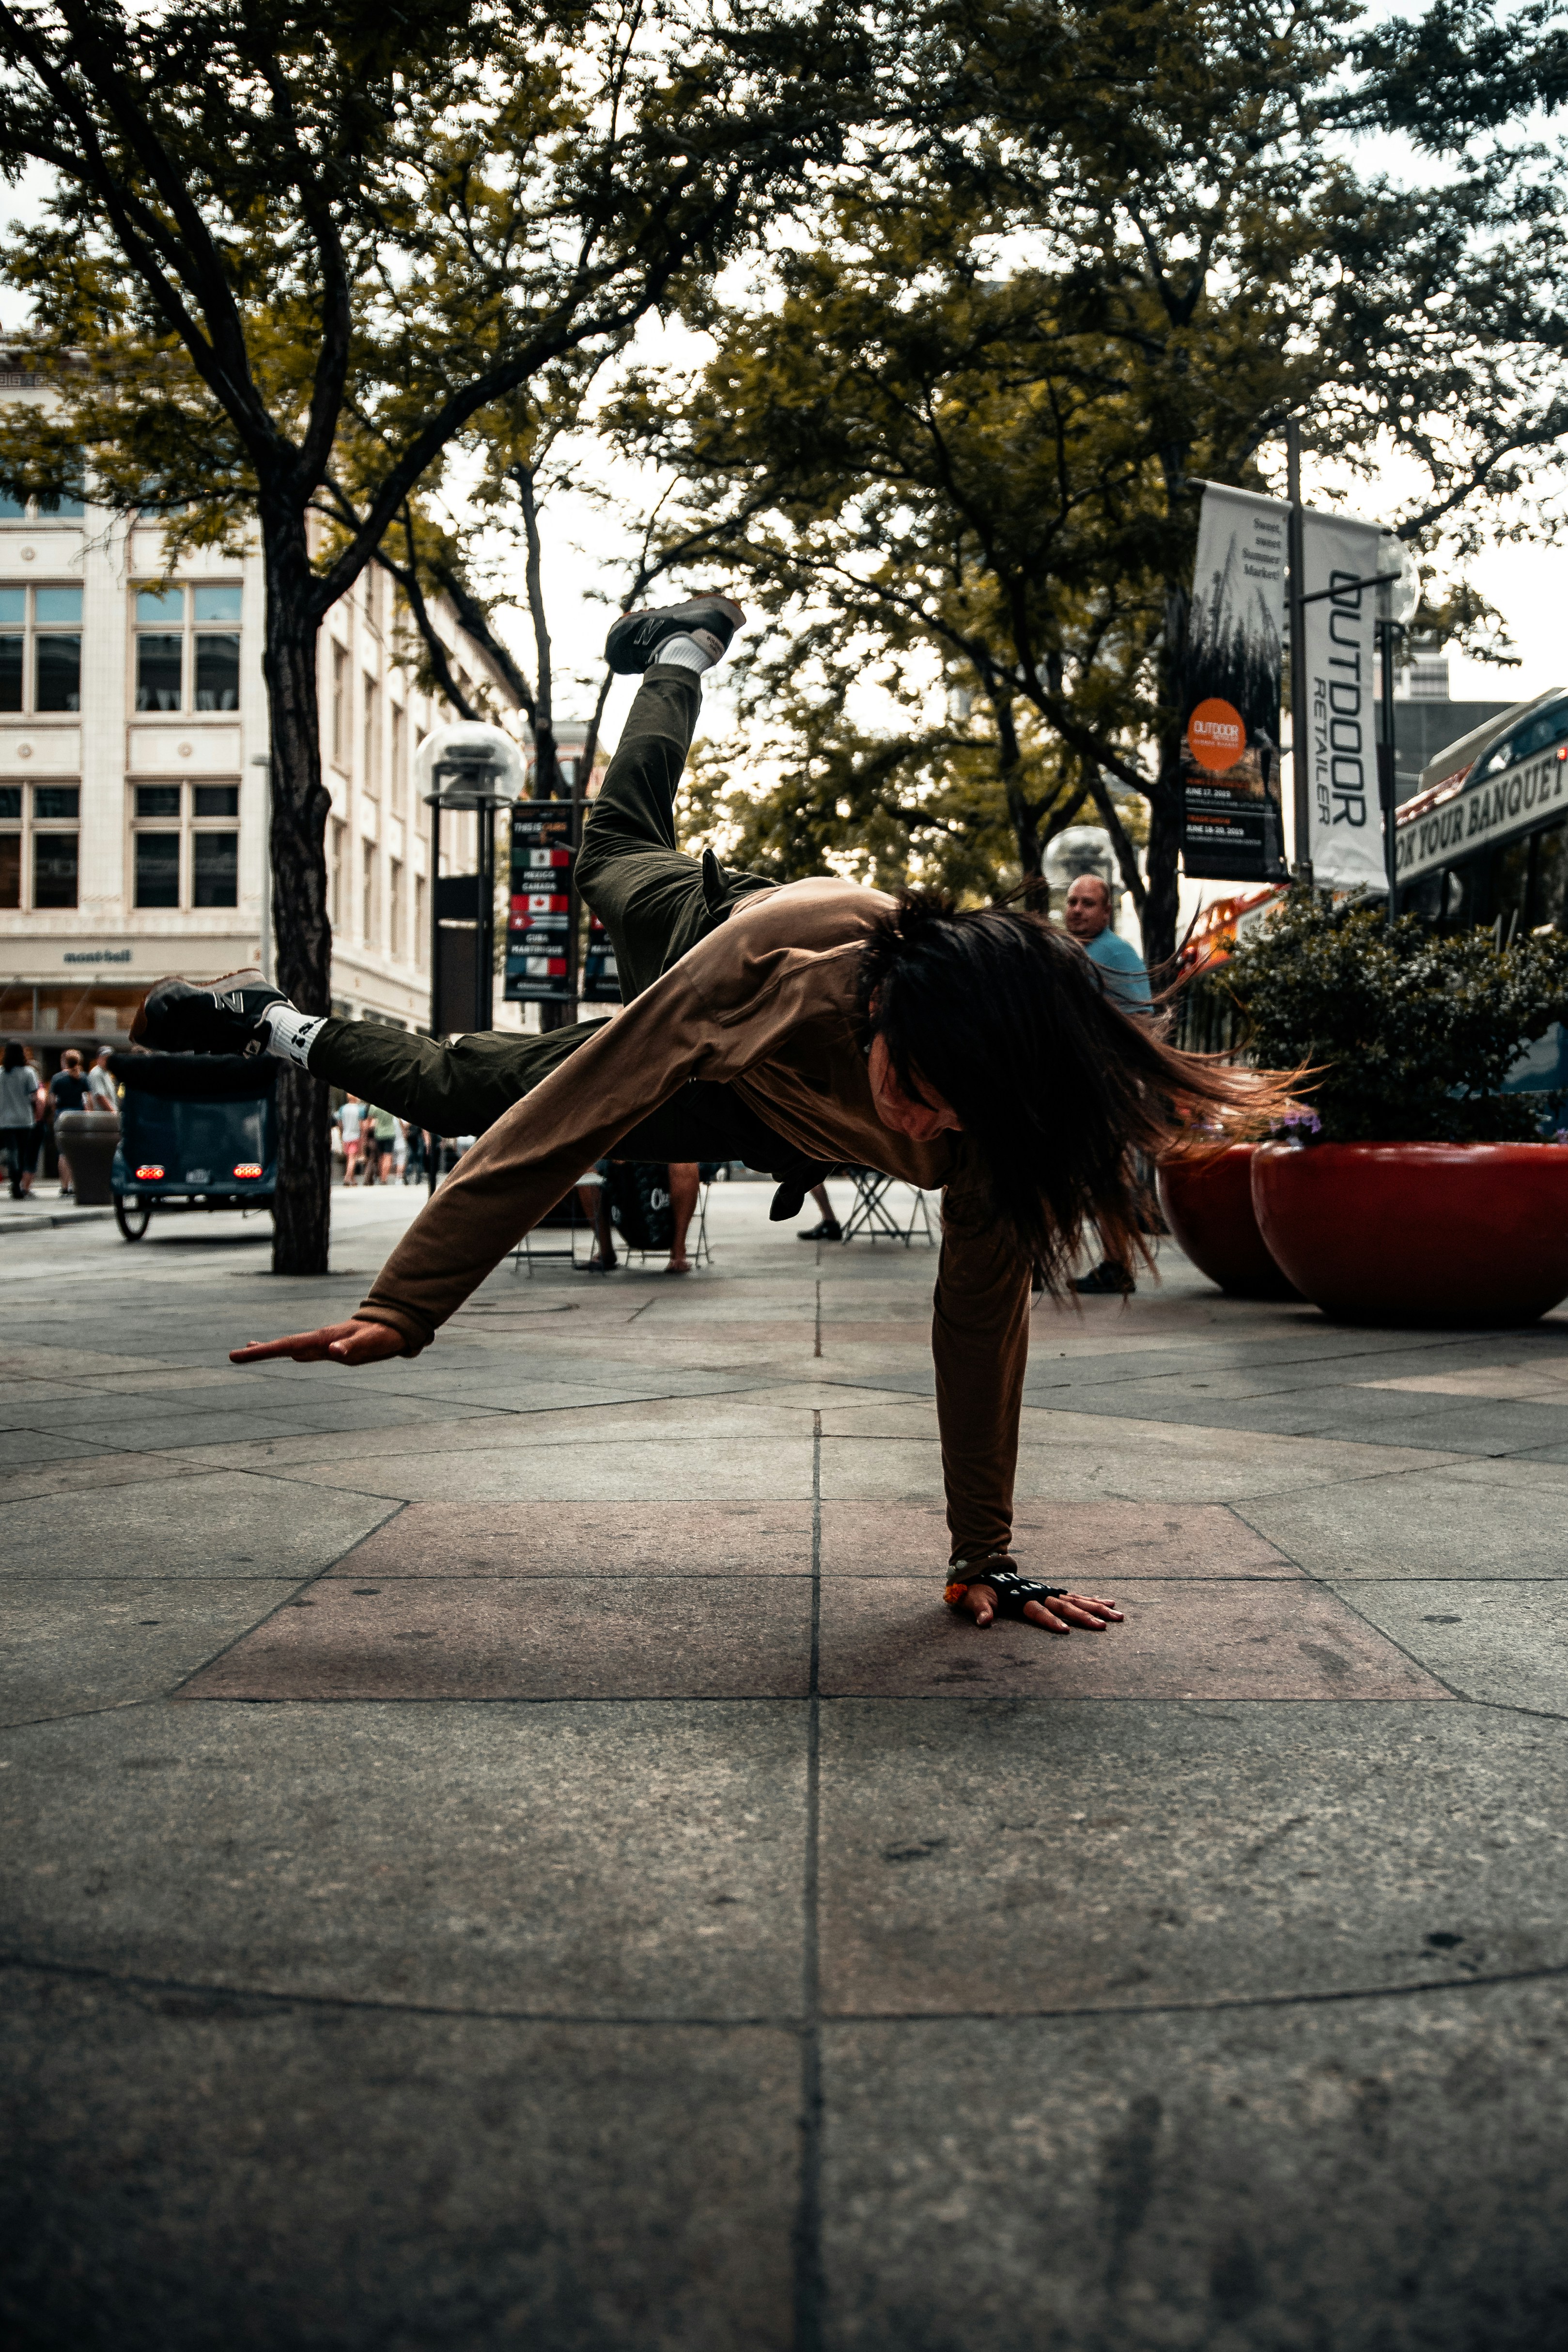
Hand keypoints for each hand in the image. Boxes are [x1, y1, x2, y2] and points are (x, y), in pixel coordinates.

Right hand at [229, 1319, 407, 1366]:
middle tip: (232, 1356)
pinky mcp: (328, 1347)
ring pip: (290, 1346)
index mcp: (323, 1338)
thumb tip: (332, 1351)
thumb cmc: (381, 1337)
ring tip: (246, 1352)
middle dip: (259, 1352)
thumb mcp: (369, 1344)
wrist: (393, 1328)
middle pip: (284, 1345)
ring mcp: (322, 1343)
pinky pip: (304, 1350)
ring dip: (269, 1350)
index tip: (242, 1353)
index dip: (265, 1350)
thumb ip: (351, 1347)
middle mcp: (318, 1339)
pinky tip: (286, 1355)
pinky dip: (288, 1351)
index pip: (288, 1344)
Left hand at [958, 1583, 1122, 1633]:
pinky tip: (1109, 1603)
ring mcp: (1047, 1592)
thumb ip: (980, 1609)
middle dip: (1085, 1616)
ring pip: (1076, 1600)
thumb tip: (983, 1621)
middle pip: (1064, 1605)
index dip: (1050, 1620)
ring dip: (1097, 1608)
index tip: (1065, 1631)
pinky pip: (1076, 1596)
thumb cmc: (978, 1589)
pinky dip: (1093, 1599)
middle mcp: (1039, 1593)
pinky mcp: (1052, 1592)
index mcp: (1021, 1598)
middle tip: (1104, 1626)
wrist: (984, 1570)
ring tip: (1118, 1616)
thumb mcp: (974, 1598)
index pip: (1038, 1610)